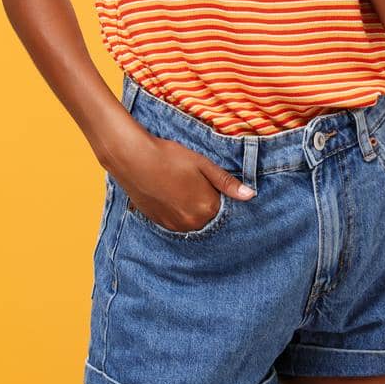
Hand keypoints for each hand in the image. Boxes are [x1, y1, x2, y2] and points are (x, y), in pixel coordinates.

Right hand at [111, 133, 254, 232]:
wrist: (134, 159)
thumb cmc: (170, 157)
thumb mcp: (203, 164)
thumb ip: (227, 183)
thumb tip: (250, 195)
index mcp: (207, 207)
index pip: (225, 208)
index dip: (219, 194)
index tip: (211, 183)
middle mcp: (193, 222)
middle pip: (209, 217)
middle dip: (206, 203)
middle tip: (193, 182)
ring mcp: (175, 226)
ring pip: (193, 221)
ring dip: (192, 209)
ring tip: (180, 187)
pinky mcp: (160, 223)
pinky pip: (177, 223)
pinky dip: (178, 212)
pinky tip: (170, 194)